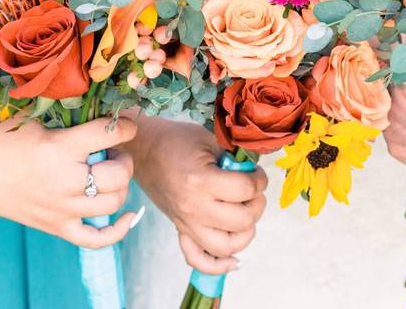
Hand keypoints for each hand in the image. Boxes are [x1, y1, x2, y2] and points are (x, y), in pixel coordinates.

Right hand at [0, 116, 139, 247]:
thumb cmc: (5, 141)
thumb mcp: (35, 118)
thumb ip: (70, 112)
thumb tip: (105, 105)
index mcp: (60, 148)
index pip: (110, 135)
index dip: (126, 128)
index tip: (126, 126)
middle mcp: (63, 181)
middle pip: (118, 176)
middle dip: (125, 160)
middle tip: (114, 153)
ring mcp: (61, 208)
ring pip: (113, 203)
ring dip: (121, 186)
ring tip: (108, 174)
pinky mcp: (56, 226)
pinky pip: (95, 239)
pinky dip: (117, 231)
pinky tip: (127, 216)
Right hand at [128, 118, 267, 274]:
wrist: (146, 151)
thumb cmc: (179, 141)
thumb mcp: (212, 141)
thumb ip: (236, 159)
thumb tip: (257, 174)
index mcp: (201, 181)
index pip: (246, 189)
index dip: (260, 180)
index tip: (256, 173)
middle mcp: (193, 208)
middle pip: (241, 221)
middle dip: (256, 204)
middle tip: (253, 190)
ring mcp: (186, 222)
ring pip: (226, 246)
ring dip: (245, 232)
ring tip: (245, 212)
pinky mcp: (181, 230)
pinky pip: (198, 259)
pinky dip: (218, 265)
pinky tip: (234, 260)